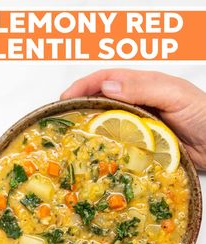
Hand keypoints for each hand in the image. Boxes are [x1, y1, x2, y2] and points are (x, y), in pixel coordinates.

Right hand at [61, 69, 205, 170]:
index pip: (107, 79)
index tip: (66, 97)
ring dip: (92, 126)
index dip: (84, 85)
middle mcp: (138, 103)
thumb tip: (107, 87)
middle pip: (103, 100)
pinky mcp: (143, 143)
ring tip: (75, 136)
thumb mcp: (174, 94)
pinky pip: (120, 142)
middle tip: (64, 118)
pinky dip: (107, 144)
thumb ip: (143, 88)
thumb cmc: (203, 114)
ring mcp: (140, 124)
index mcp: (144, 85)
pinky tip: (98, 151)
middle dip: (81, 105)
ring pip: (109, 122)